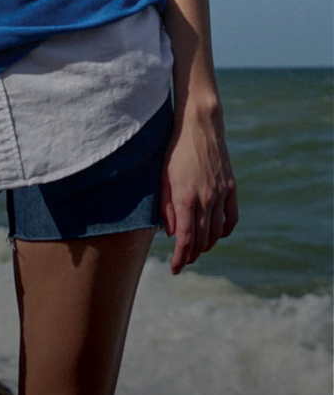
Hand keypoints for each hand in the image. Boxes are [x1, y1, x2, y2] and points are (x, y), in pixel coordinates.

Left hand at [160, 109, 238, 273]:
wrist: (199, 125)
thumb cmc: (173, 149)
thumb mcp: (162, 177)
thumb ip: (166, 207)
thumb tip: (172, 234)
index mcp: (185, 197)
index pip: (185, 239)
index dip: (180, 258)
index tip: (174, 269)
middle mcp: (205, 198)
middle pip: (202, 240)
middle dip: (191, 255)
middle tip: (183, 261)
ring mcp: (221, 194)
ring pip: (217, 232)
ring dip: (207, 245)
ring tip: (197, 250)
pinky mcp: (231, 188)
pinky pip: (231, 218)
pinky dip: (224, 231)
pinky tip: (217, 234)